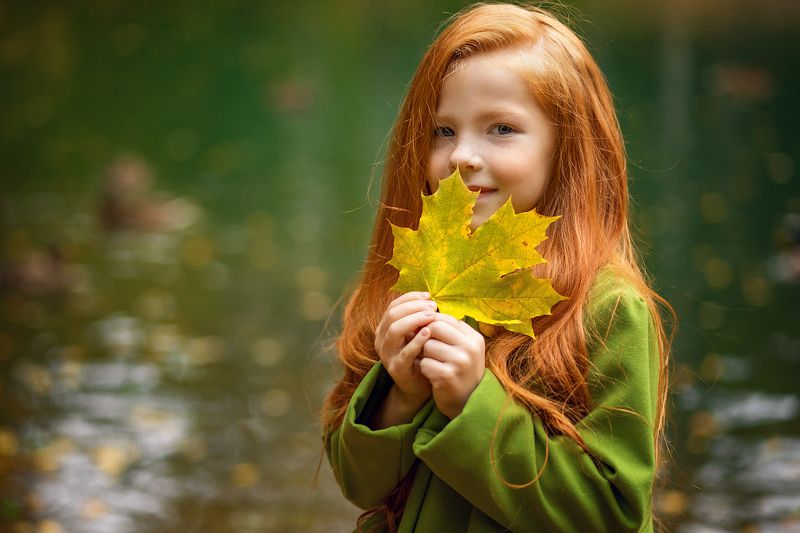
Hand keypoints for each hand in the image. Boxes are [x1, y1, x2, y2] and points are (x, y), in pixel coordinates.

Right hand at [373, 292, 436, 423]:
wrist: (418, 385)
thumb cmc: (419, 355)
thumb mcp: (416, 334)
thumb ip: (418, 318)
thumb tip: (430, 298)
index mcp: (384, 328)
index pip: (393, 306)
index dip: (410, 298)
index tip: (428, 296)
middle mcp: (381, 340)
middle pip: (392, 315)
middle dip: (414, 307)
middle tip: (432, 306)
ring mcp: (387, 354)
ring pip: (395, 330)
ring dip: (414, 319)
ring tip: (432, 316)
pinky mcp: (396, 368)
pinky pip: (405, 352)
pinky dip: (417, 341)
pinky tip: (428, 333)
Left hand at [418, 313, 485, 418]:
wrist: (466, 403)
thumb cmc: (460, 371)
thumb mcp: (462, 348)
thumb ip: (449, 331)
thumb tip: (424, 313)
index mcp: (474, 337)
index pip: (445, 318)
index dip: (431, 324)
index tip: (427, 334)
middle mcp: (470, 347)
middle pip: (434, 327)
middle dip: (426, 337)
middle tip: (428, 349)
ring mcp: (460, 362)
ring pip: (427, 345)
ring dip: (425, 355)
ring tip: (434, 364)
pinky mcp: (448, 376)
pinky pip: (425, 363)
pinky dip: (425, 369)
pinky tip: (433, 375)